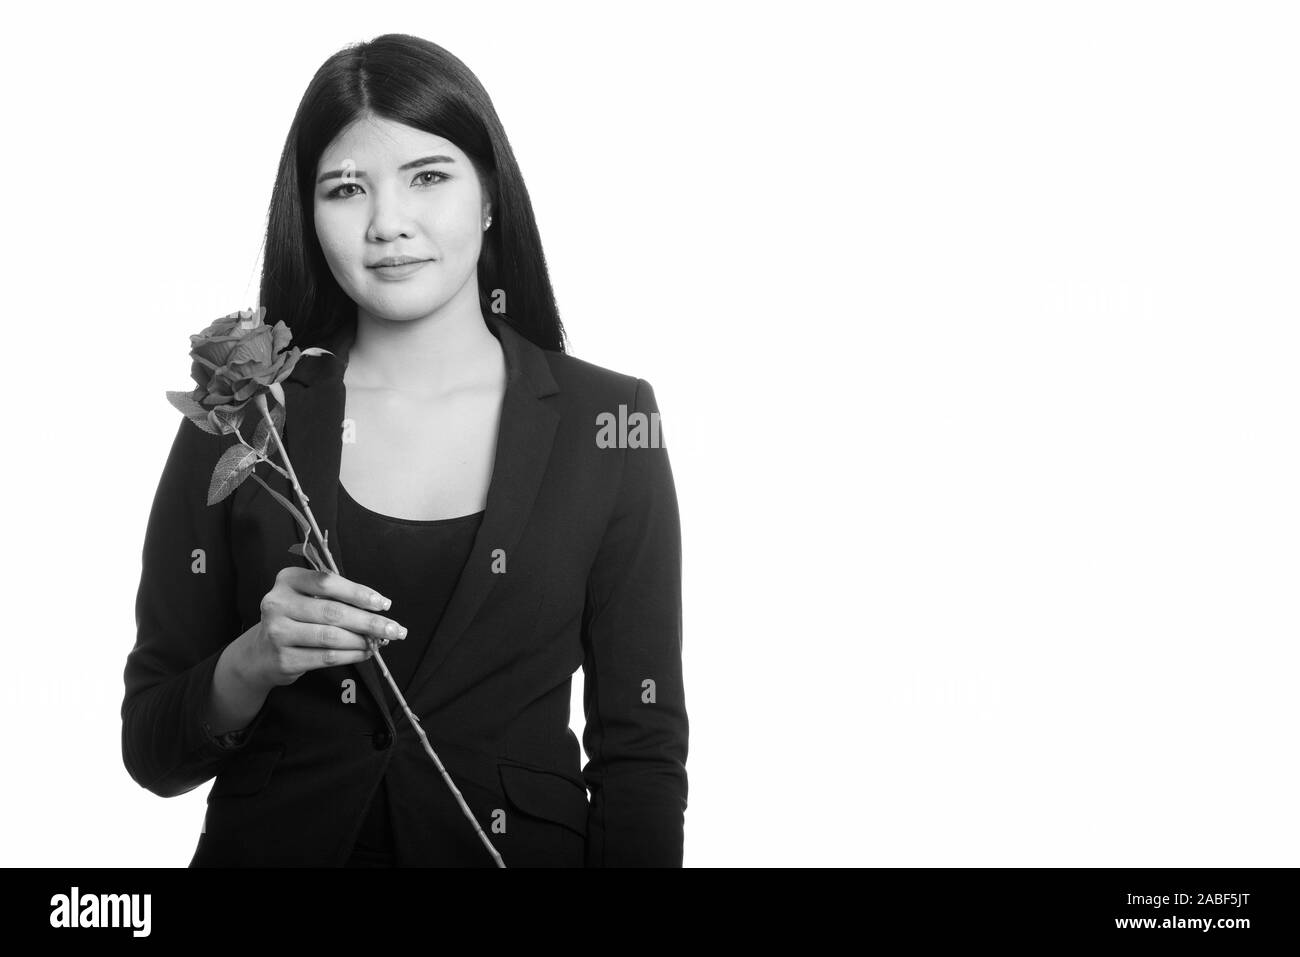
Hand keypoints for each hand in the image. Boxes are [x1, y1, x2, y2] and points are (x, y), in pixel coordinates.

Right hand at [242, 567, 407, 688]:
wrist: (260, 653)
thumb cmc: (295, 619)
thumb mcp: (307, 598)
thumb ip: (336, 598)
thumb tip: (378, 609)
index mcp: (287, 580)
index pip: (327, 583)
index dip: (359, 593)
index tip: (384, 604)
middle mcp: (277, 603)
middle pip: (333, 612)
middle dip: (369, 622)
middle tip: (394, 629)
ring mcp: (277, 632)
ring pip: (331, 636)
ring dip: (362, 640)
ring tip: (381, 642)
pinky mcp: (283, 659)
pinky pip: (326, 657)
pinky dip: (351, 655)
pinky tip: (365, 653)